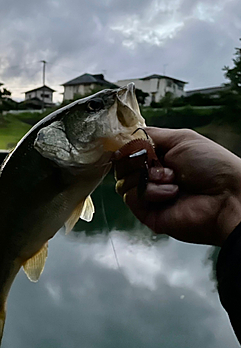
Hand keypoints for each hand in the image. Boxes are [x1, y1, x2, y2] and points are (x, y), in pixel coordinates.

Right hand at [115, 127, 240, 245]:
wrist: (226, 196)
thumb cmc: (212, 166)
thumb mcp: (181, 138)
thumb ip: (150, 134)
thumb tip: (124, 134)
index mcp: (158, 157)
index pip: (128, 149)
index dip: (126, 145)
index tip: (130, 143)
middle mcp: (150, 176)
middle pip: (121, 165)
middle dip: (137, 160)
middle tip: (157, 161)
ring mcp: (148, 195)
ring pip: (123, 181)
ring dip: (147, 177)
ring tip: (172, 179)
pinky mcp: (146, 213)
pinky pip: (131, 197)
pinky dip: (150, 192)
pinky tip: (171, 193)